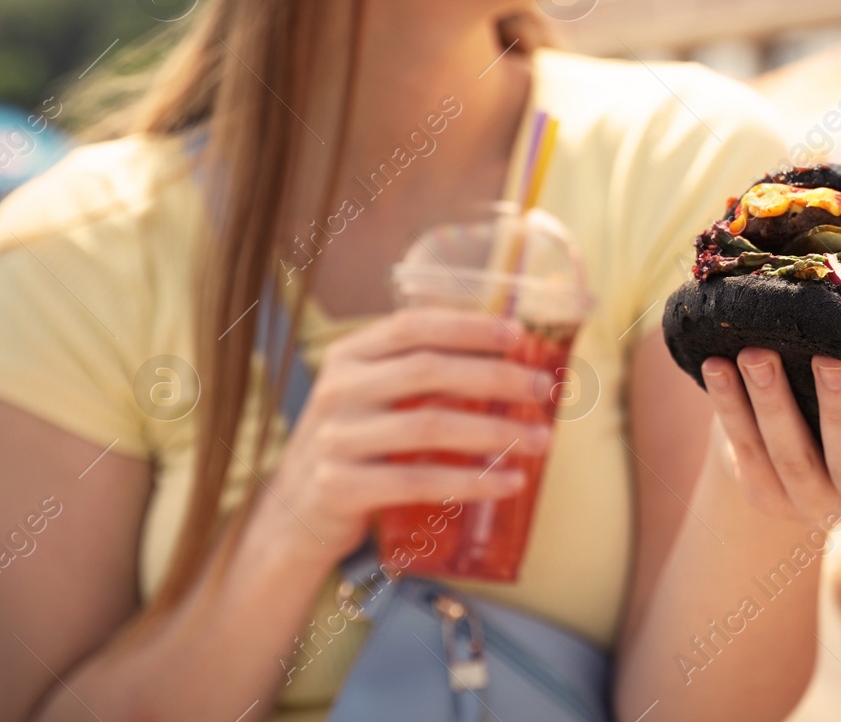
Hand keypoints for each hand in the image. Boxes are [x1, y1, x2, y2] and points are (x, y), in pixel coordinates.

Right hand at [254, 308, 555, 563]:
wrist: (296, 513)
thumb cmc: (356, 443)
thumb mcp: (369, 396)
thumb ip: (416, 373)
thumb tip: (510, 359)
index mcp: (347, 356)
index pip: (412, 326)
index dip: (467, 326)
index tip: (518, 335)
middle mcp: (337, 390)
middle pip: (428, 371)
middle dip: (496, 377)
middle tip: (545, 390)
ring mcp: (336, 439)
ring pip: (430, 426)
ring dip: (495, 431)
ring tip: (541, 440)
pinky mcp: (340, 488)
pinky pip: (418, 482)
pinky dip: (471, 481)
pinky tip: (510, 483)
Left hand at [699, 348, 840, 525]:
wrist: (806, 443)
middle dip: (840, 411)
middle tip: (830, 359)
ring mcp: (815, 504)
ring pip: (793, 459)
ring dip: (773, 402)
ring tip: (757, 354)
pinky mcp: (767, 496)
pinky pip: (747, 452)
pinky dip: (731, 406)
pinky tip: (717, 366)